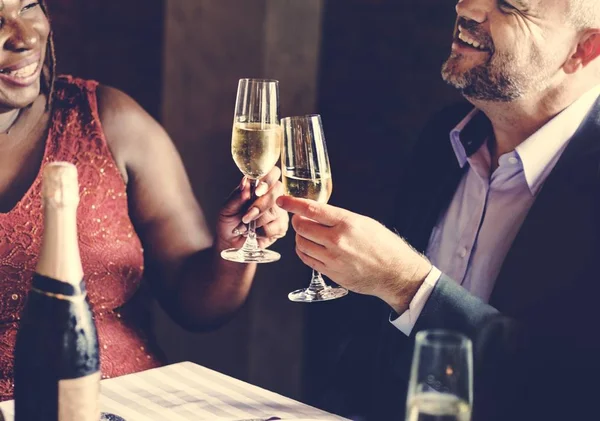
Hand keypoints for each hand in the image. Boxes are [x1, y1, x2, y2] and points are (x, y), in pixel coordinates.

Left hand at [218, 166, 288, 250]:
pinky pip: (275, 227)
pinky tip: (253, 233)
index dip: (268, 180)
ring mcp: (279, 211)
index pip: (273, 173)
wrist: (230, 242)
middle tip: (246, 216)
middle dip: (260, 205)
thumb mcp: (226, 208)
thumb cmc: (229, 221)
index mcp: (259, 186)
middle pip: (277, 192)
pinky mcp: (281, 227)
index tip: (256, 191)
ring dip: (257, 221)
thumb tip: (245, 183)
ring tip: (244, 226)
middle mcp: (272, 196)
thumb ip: (236, 196)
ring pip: (275, 211)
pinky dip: (261, 232)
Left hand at [276, 196, 431, 312]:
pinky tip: (309, 248)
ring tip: (308, 234)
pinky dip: (303, 251)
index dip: (292, 204)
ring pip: (301, 244)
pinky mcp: (330, 273)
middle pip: (301, 227)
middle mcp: (337, 240)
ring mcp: (332, 258)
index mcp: (347, 223)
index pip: (312, 209)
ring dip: (300, 237)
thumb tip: (317, 214)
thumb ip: (339, 218)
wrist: (395, 274)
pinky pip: (307, 260)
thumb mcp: (364, 223)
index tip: (282, 200)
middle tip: (300, 219)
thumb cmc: (384, 246)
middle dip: (297, 221)